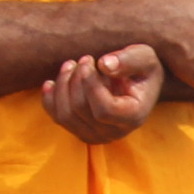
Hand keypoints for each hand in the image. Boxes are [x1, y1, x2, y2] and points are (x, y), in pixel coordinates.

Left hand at [42, 44, 162, 143]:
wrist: (139, 83)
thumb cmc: (142, 68)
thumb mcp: (144, 57)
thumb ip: (129, 59)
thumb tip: (104, 65)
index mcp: (134, 116)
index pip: (104, 109)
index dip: (90, 84)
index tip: (89, 60)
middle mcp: (115, 132)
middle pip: (80, 109)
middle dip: (75, 79)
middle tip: (83, 59)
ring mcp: (96, 135)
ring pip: (65, 115)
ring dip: (62, 85)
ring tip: (70, 65)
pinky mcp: (81, 132)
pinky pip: (57, 118)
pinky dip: (50, 99)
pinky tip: (51, 82)